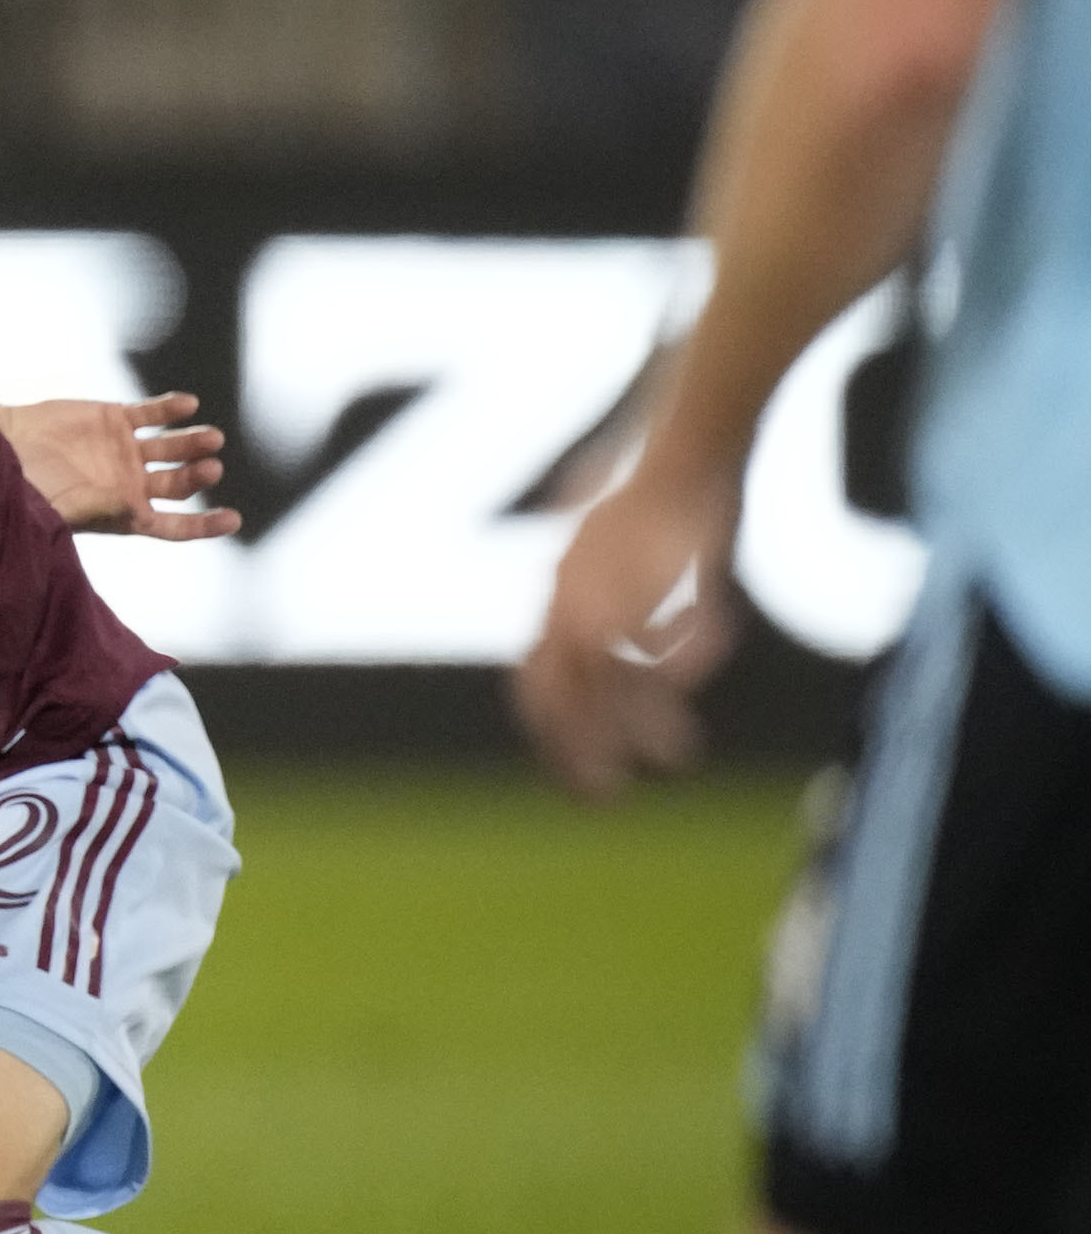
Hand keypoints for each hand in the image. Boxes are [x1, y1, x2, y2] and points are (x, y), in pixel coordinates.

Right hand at [0, 391, 241, 540]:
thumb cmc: (26, 488)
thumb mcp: (67, 508)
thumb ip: (104, 507)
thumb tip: (134, 506)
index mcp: (121, 514)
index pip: (171, 525)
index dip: (204, 525)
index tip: (233, 519)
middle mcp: (128, 484)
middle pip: (177, 483)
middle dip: (197, 476)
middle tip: (210, 466)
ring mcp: (124, 450)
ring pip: (172, 448)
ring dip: (193, 443)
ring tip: (210, 437)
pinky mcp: (114, 418)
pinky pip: (153, 413)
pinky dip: (172, 409)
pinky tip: (188, 404)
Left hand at [516, 459, 737, 799]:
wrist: (683, 435)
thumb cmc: (652, 479)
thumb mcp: (605, 533)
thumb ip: (595, 580)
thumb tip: (612, 624)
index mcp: (556, 589)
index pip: (533, 677)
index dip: (549, 726)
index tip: (570, 763)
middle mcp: (570, 595)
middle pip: (558, 694)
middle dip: (578, 751)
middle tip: (602, 797)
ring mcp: (610, 589)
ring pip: (613, 682)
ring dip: (643, 727)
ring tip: (676, 760)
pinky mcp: (659, 581)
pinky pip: (666, 643)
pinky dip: (682, 664)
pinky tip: (700, 682)